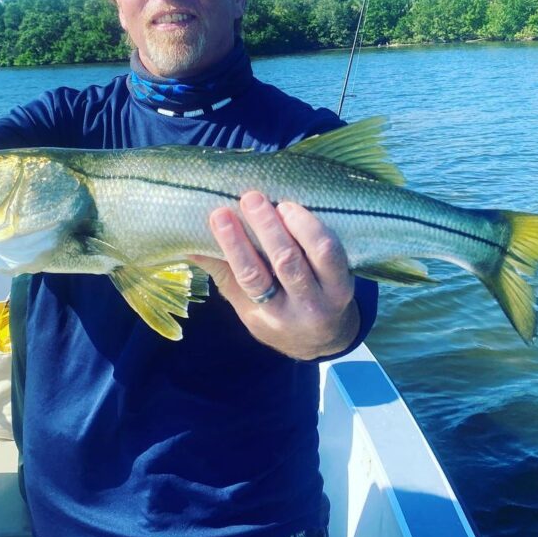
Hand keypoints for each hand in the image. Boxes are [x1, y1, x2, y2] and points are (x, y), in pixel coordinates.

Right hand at [190, 191, 359, 360]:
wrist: (323, 339)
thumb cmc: (276, 316)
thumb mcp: (245, 306)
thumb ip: (223, 274)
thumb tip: (189, 243)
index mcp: (270, 317)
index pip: (250, 277)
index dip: (234, 245)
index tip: (219, 214)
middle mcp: (303, 309)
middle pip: (286, 264)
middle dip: (267, 228)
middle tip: (250, 197)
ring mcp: (331, 295)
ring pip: (319, 255)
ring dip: (298, 225)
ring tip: (280, 204)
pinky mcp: (348, 282)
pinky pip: (336, 252)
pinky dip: (317, 229)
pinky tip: (298, 211)